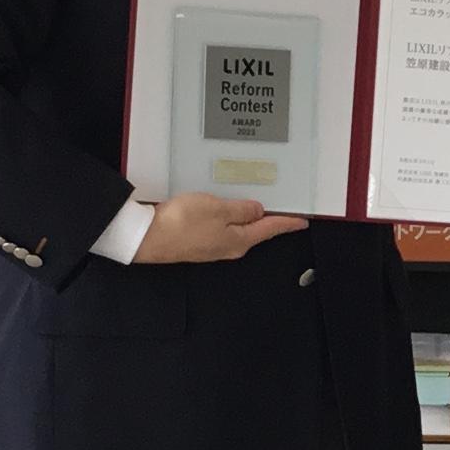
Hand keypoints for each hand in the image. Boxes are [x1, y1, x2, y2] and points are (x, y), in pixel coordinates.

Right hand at [133, 191, 305, 263]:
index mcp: (239, 240)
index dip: (288, 222)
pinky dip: (229, 216)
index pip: (270, 229)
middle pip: (256, 230)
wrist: (146, 237)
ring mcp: (212, 244)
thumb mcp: (218, 209)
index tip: (303, 220)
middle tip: (284, 207)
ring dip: (249, 216)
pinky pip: (220, 226)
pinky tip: (227, 208)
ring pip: (238, 228)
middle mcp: (228, 246)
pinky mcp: (196, 240)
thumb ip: (241, 210)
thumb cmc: (181, 224)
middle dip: (270, 218)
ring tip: (258, 203)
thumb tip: (258, 211)